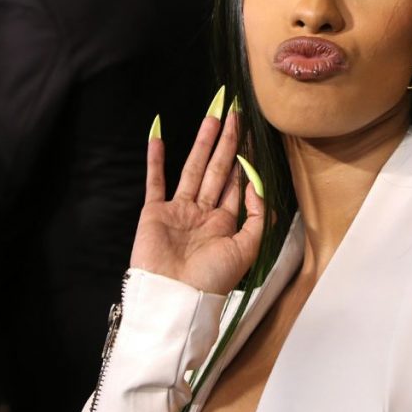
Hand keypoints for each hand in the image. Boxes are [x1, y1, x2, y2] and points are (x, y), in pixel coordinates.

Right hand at [130, 108, 264, 294]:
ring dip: (202, 142)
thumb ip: (256, 215)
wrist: (175, 298)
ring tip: (211, 117)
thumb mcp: (247, 248)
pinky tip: (158, 135)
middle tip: (233, 112)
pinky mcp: (155, 213)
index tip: (250, 133)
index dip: (244, 158)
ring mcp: (178, 211)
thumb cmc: (212, 280)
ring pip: (193, 169)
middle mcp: (203, 213)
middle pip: (218, 169)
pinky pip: (155, 181)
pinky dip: (155, 159)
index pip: (237, 183)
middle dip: (227, 141)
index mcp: (226, 222)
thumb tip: (256, 182)